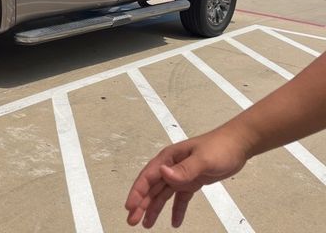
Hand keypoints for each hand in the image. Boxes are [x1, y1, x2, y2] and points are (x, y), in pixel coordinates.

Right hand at [124, 127, 249, 227]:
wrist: (238, 144)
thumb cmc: (220, 148)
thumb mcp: (202, 159)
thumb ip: (184, 169)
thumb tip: (163, 173)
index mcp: (169, 158)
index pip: (148, 177)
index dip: (137, 192)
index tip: (130, 207)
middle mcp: (171, 166)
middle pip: (152, 188)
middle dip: (141, 204)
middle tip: (132, 221)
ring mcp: (181, 174)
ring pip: (163, 194)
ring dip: (154, 208)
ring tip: (147, 224)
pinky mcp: (191, 181)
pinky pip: (180, 198)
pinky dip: (176, 209)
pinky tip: (175, 222)